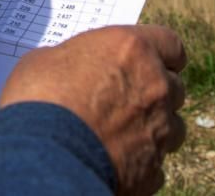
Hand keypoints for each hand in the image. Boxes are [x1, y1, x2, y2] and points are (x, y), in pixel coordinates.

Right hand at [0, 25, 186, 195]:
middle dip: (155, 91)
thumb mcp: (45, 60)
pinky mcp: (153, 169)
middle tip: (125, 98)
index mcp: (132, 49)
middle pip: (174, 86)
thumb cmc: (40, 98)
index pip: (170, 44)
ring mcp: (159, 130)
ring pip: (173, 127)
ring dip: (153, 127)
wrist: (46, 158)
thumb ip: (72, 60)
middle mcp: (155, 86)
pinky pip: (155, 163)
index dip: (160, 53)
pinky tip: (113, 159)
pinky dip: (140, 161)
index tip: (149, 60)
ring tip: (121, 133)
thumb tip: (69, 70)